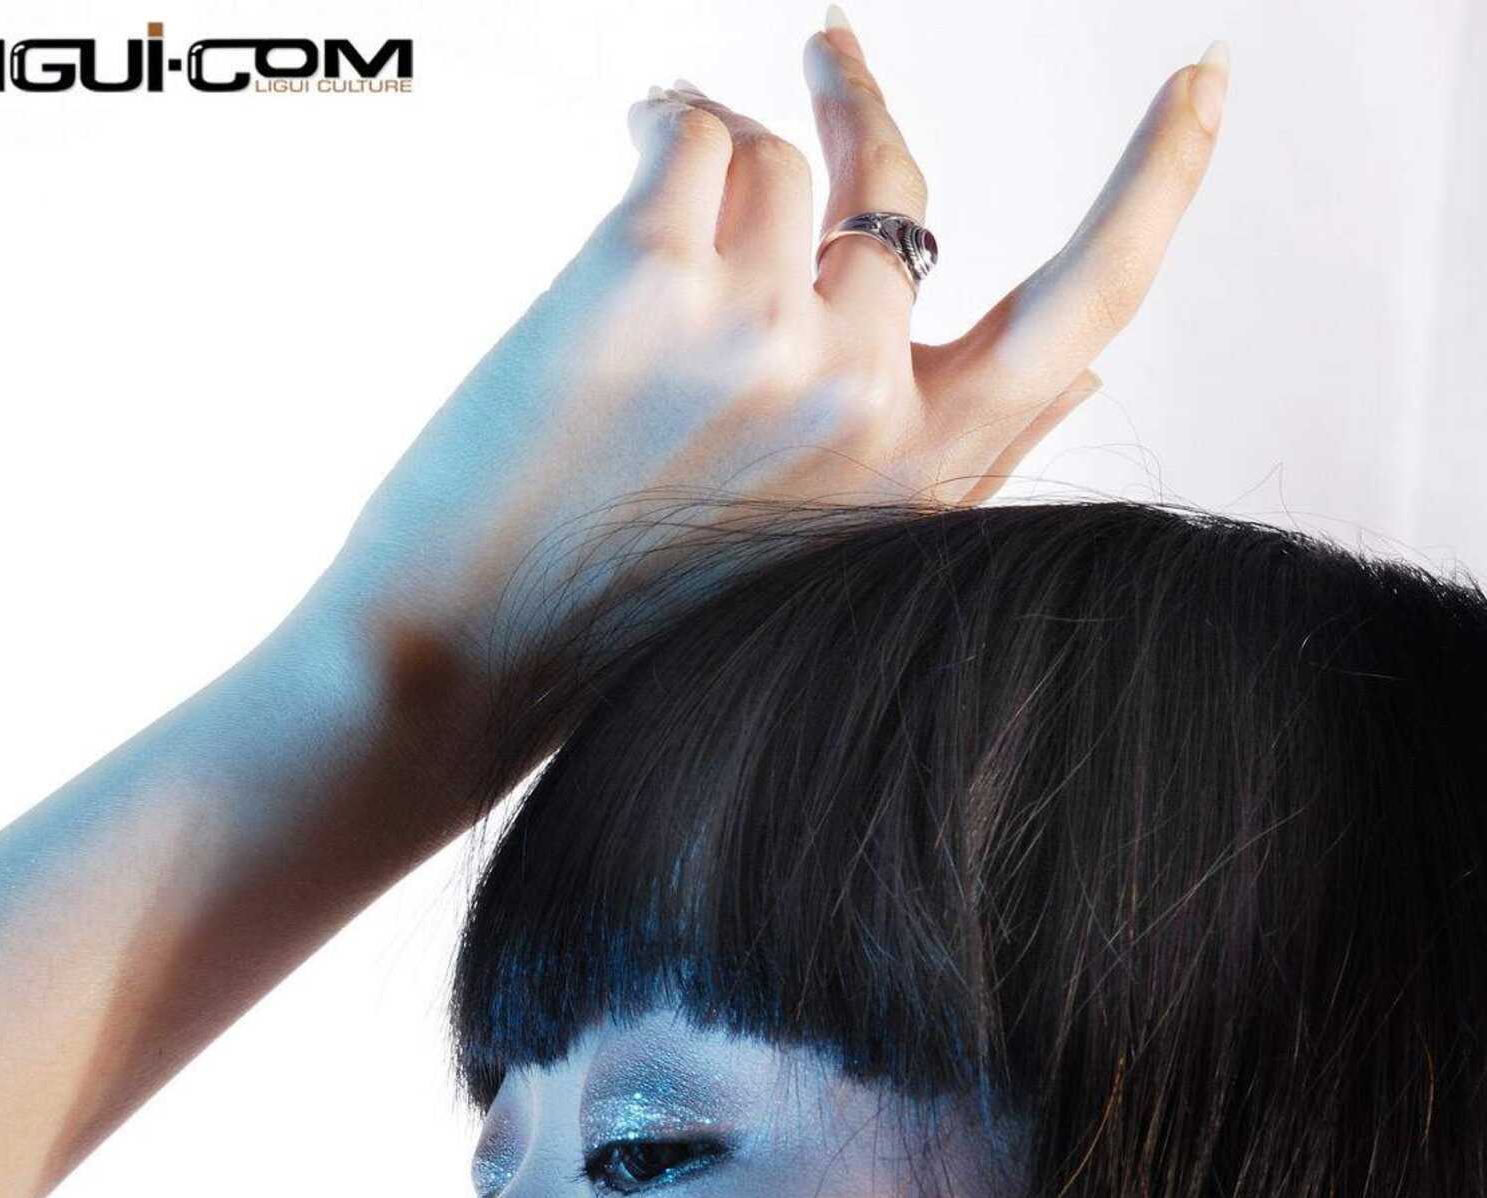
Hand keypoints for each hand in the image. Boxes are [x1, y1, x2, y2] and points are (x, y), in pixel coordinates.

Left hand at [318, 20, 1226, 762]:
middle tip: (830, 52)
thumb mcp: (828, 566)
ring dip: (730, 153)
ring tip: (667, 188)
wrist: (457, 671)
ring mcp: (757, 338)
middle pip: (898, 195)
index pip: (1086, 313)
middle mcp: (859, 403)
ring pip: (786, 157)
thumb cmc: (631, 624)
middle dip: (860, 110)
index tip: (1204, 83)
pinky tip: (632, 152)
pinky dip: (662, 125)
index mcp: (917, 480)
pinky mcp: (644, 282)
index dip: (1161, 186)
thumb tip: (1088, 372)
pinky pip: (693, 131)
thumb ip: (950, 461)